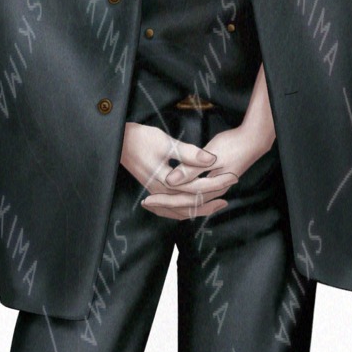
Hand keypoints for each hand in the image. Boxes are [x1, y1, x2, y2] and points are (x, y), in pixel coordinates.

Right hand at [120, 122, 238, 219]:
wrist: (117, 142)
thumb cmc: (140, 139)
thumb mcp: (166, 143)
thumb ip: (189, 154)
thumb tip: (211, 160)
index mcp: (166, 182)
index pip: (198, 188)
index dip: (217, 182)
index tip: (233, 176)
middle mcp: (161, 193)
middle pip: (192, 203)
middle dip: (213, 197)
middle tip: (231, 190)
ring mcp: (156, 194)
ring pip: (181, 211)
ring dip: (201, 208)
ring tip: (218, 204)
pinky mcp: (153, 191)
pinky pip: (170, 209)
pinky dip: (184, 211)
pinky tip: (192, 209)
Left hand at [142, 121, 275, 215]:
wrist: (254, 140)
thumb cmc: (234, 144)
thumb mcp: (211, 155)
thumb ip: (190, 167)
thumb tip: (171, 180)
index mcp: (211, 187)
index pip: (183, 201)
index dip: (164, 201)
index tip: (147, 200)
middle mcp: (213, 192)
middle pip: (185, 206)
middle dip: (165, 206)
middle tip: (146, 203)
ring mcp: (216, 188)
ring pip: (190, 204)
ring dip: (173, 205)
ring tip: (156, 204)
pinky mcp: (215, 182)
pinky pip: (195, 197)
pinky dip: (183, 199)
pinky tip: (175, 195)